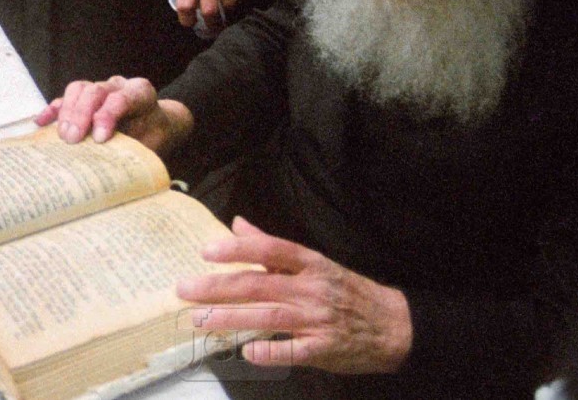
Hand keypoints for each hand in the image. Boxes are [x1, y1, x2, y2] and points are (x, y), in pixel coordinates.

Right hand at [34, 75, 193, 151]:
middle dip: (82, 114)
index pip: (122, 98)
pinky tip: (40, 123)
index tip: (100, 139)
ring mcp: (100, 88)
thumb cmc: (153, 136)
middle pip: (96, 90)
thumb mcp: (152, 143)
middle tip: (73, 140)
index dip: (108, 116)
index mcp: (141, 93)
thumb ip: (134, 150)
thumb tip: (112, 171)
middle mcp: (119, 86)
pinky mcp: (84, 98)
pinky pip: (65, 98)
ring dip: (67, 111)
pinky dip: (53, 110)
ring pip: (79, 88)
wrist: (156, 124)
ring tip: (61, 136)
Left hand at [177, 217, 412, 373]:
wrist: (392, 324)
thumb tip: (238, 225)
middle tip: (185, 290)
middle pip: (261, 285)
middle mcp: (312, 288)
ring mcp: (318, 319)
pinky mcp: (323, 349)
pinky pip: (293, 351)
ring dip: (232, 319)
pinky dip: (270, 351)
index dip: (239, 249)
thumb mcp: (314, 262)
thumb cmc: (345, 290)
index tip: (207, 251)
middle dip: (220, 287)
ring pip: (269, 316)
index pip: (271, 249)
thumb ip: (272, 245)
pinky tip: (246, 352)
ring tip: (201, 321)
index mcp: (310, 263)